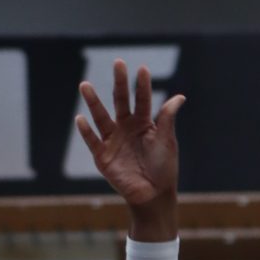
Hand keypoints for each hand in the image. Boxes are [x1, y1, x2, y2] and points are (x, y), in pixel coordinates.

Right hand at [75, 63, 184, 230]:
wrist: (153, 195)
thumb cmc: (164, 168)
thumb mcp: (167, 142)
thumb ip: (167, 119)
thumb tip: (179, 97)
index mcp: (144, 123)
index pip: (142, 99)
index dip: (142, 85)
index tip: (142, 69)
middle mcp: (126, 128)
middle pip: (121, 101)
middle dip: (119, 83)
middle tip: (118, 63)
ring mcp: (113, 141)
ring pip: (101, 117)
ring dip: (93, 102)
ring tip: (84, 85)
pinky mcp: (103, 156)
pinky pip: (92, 141)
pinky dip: (85, 131)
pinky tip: (80, 119)